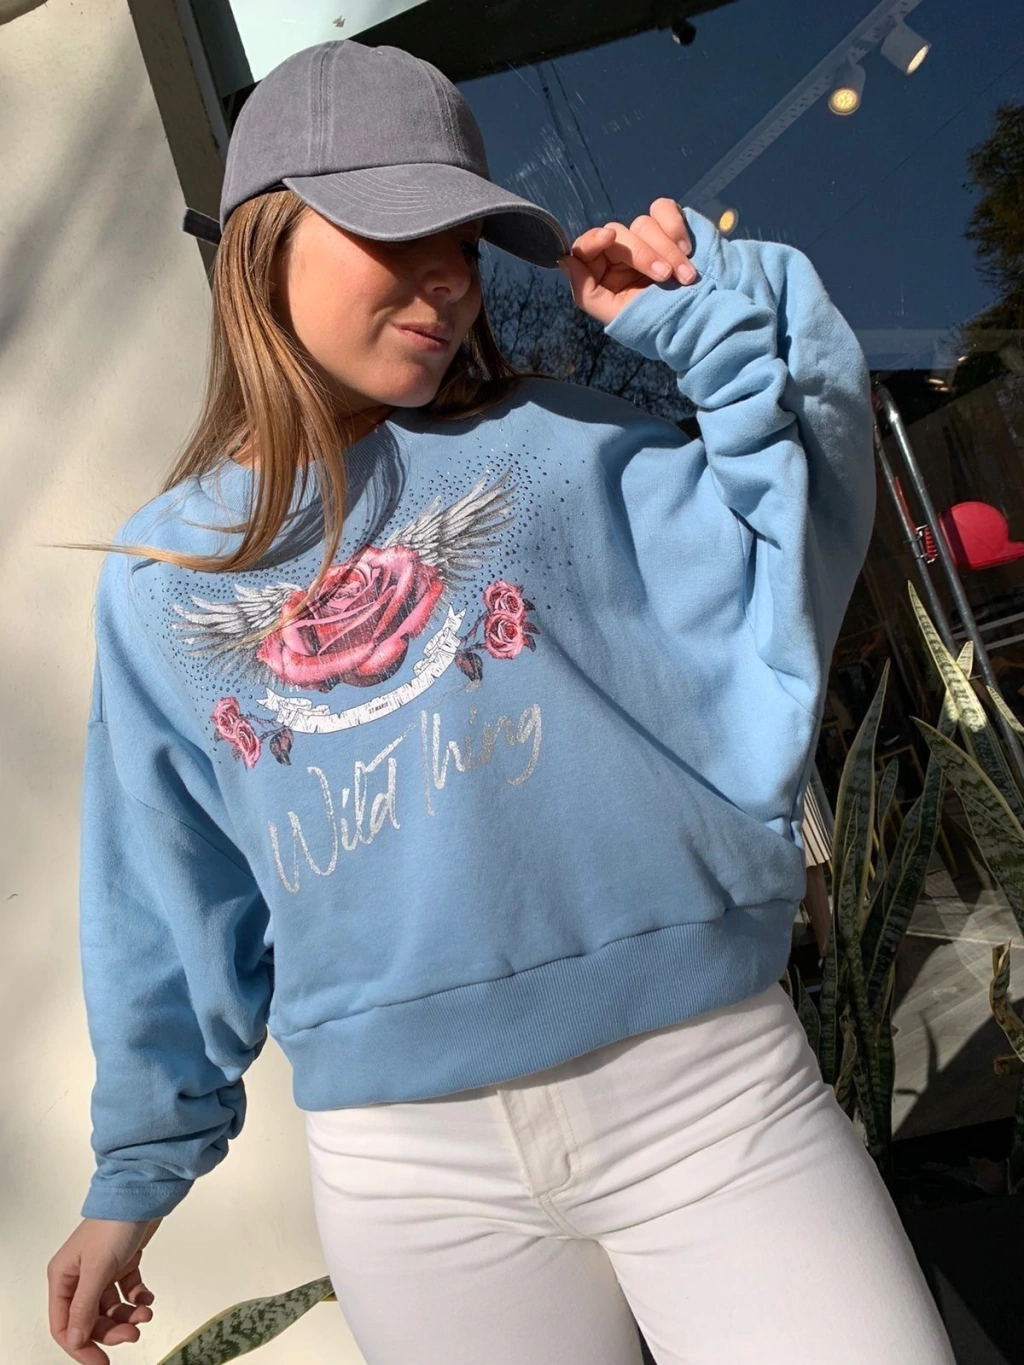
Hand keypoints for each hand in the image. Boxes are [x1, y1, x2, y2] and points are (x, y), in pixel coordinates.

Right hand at [47, 1218, 160, 1363]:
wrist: (143, 1192)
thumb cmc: (115, 1223)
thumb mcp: (97, 1268)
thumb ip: (85, 1306)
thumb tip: (75, 1340)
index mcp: (63, 1277)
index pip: (65, 1325)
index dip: (81, 1346)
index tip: (102, 1363)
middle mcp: (79, 1275)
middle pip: (90, 1319)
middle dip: (112, 1330)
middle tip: (134, 1333)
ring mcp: (101, 1270)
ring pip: (110, 1308)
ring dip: (128, 1315)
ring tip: (145, 1313)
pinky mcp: (123, 1263)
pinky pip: (127, 1292)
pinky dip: (138, 1299)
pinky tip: (148, 1298)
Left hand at [558, 198, 697, 325]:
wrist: (706, 318)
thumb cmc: (661, 323)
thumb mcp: (619, 316)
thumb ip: (587, 293)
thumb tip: (565, 261)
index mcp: (605, 275)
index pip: (586, 247)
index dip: (594, 238)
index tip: (608, 237)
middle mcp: (623, 255)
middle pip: (619, 235)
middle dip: (645, 255)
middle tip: (665, 277)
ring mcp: (648, 240)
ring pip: (644, 224)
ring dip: (667, 250)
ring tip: (687, 277)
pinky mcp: (670, 227)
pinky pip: (664, 209)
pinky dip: (674, 226)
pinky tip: (688, 250)